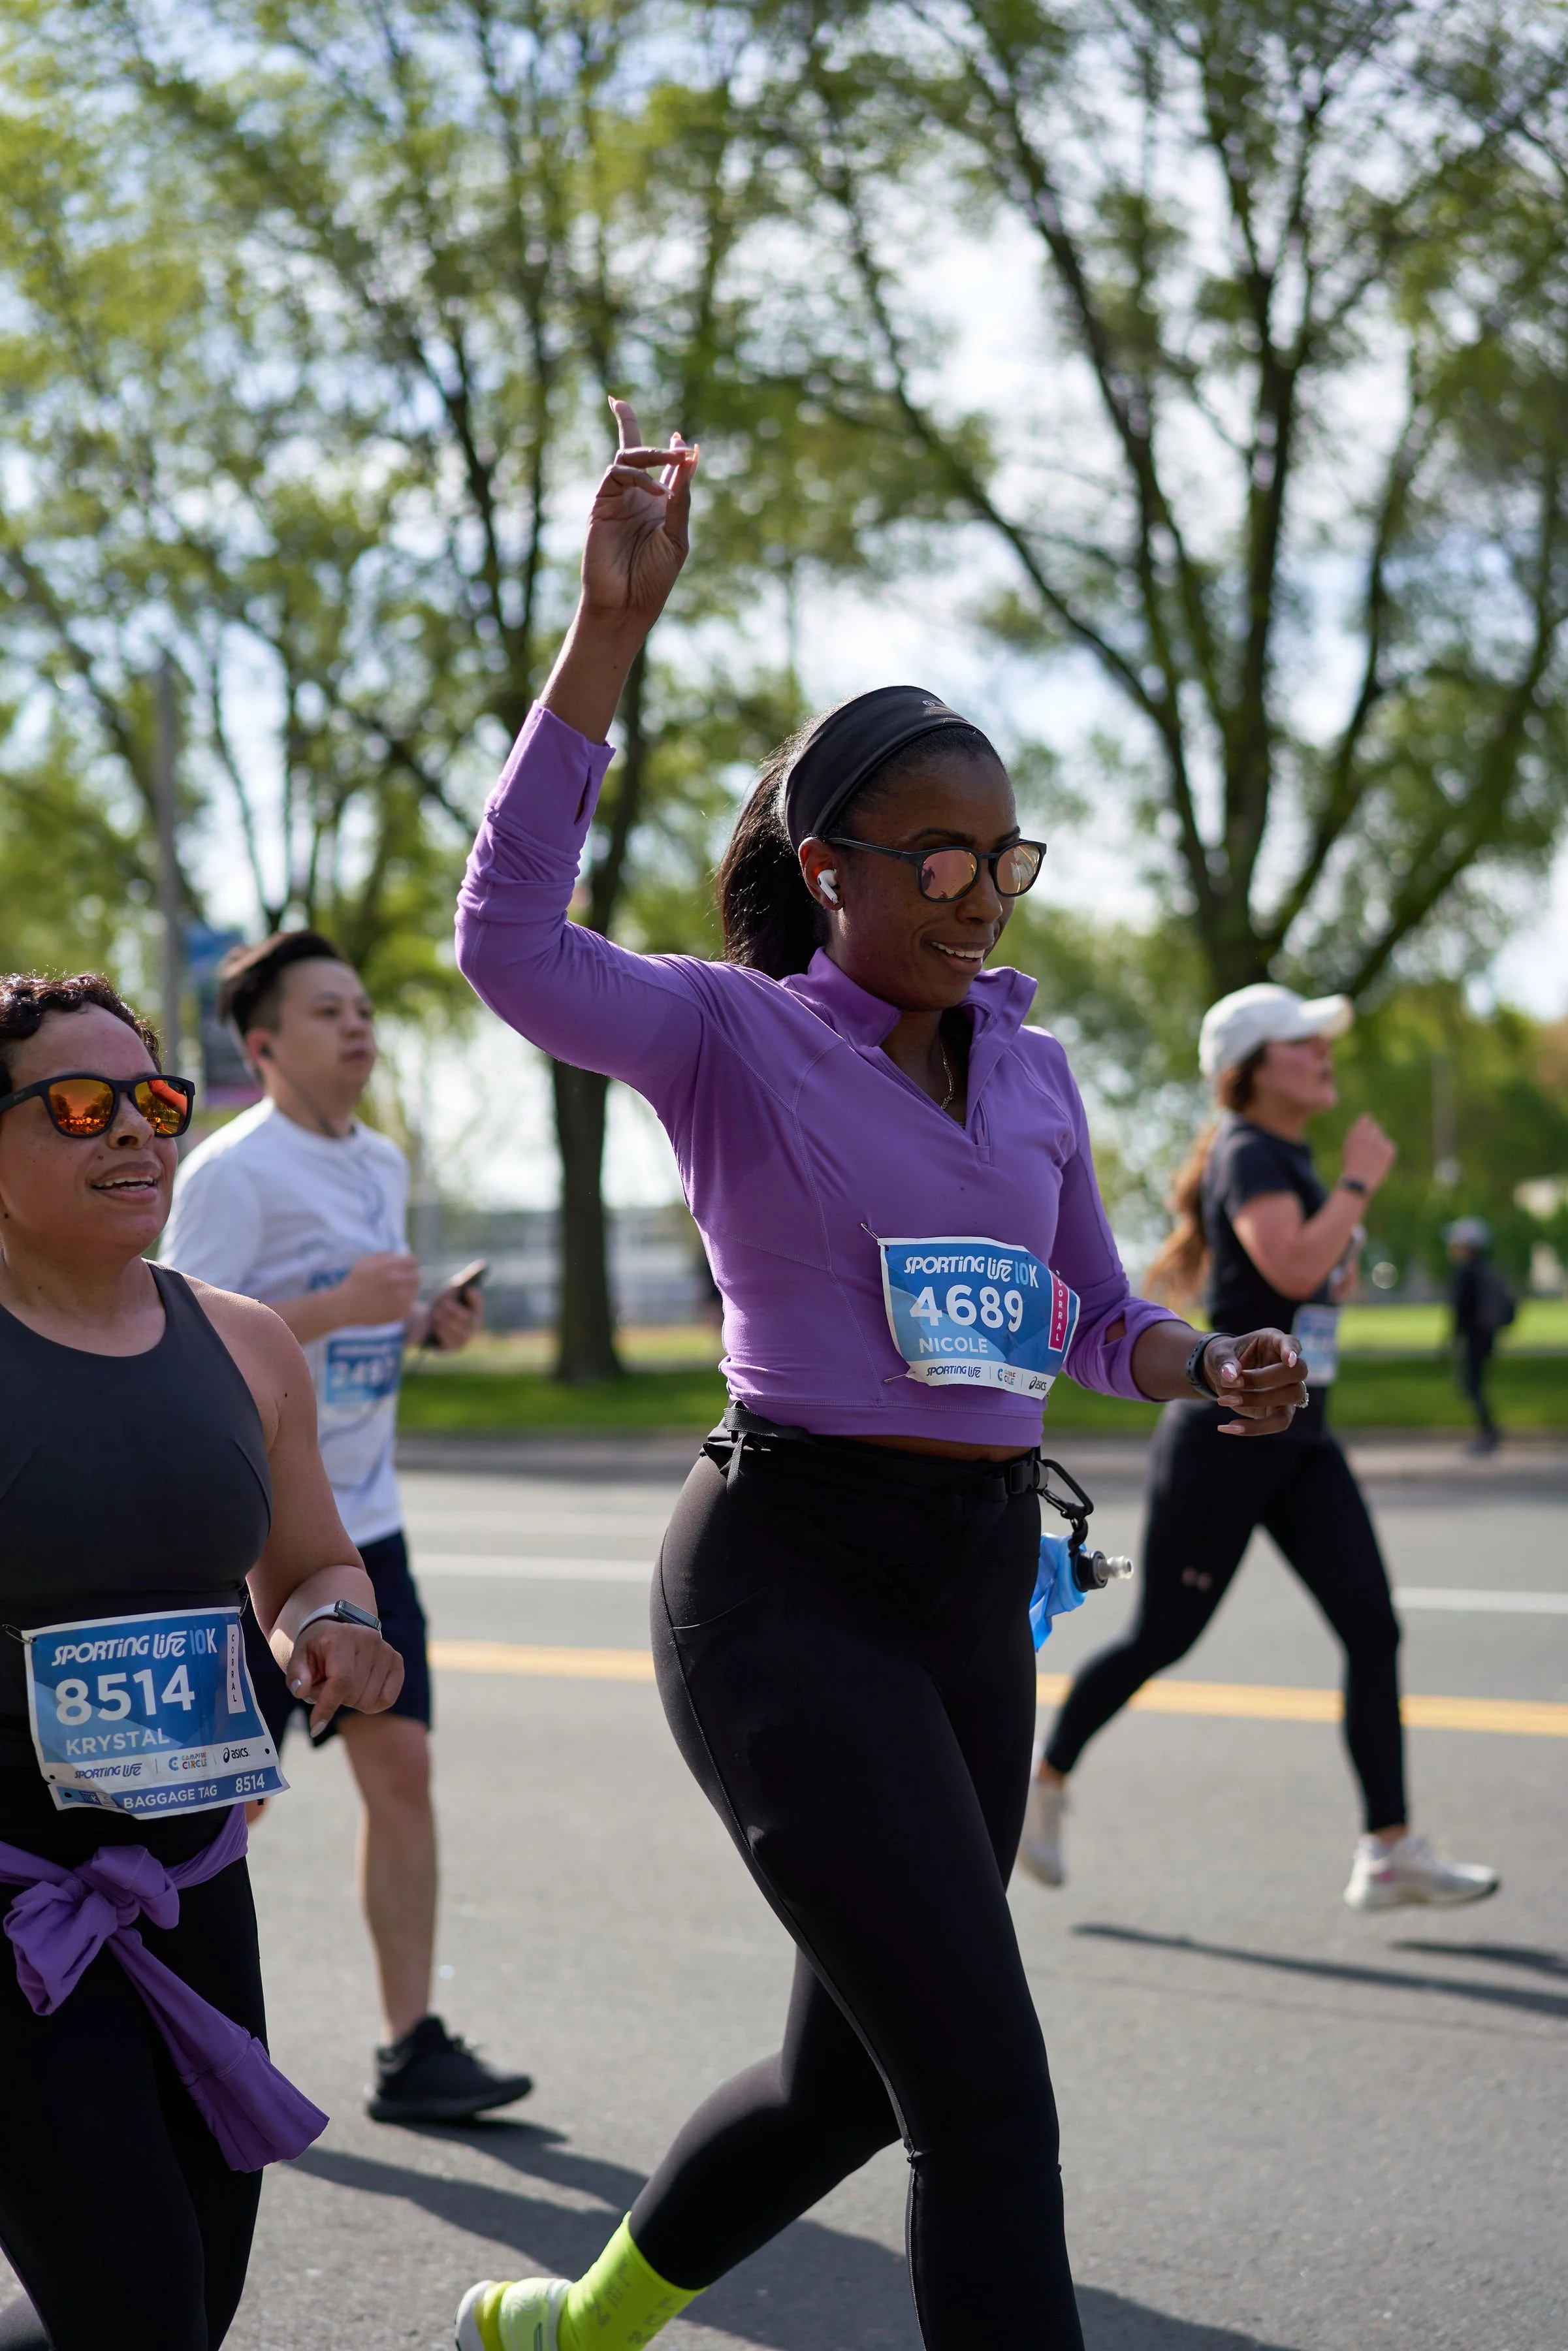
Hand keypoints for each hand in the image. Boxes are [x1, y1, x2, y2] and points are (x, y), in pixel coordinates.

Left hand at [284, 1623, 403, 1734]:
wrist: (339, 1631)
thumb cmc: (317, 1649)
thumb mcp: (299, 1658)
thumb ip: (297, 1674)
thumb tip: (300, 1691)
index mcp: (342, 1637)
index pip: (341, 1681)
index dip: (328, 1706)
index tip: (315, 1727)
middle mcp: (369, 1640)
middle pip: (354, 1694)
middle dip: (335, 1699)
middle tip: (327, 1684)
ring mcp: (386, 1650)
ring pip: (368, 1700)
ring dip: (351, 1700)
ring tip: (342, 1683)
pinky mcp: (397, 1661)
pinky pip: (386, 1699)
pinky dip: (370, 1703)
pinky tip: (360, 1688)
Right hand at [335, 1250, 420, 1326]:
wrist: (345, 1306)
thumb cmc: (355, 1282)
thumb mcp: (366, 1261)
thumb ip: (384, 1255)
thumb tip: (398, 1255)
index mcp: (391, 1266)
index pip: (412, 1261)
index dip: (408, 1264)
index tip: (404, 1269)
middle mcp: (398, 1280)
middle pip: (417, 1277)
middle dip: (410, 1278)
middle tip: (402, 1282)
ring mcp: (400, 1297)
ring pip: (414, 1292)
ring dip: (408, 1291)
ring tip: (395, 1294)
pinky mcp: (399, 1312)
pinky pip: (409, 1305)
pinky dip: (403, 1304)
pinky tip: (392, 1304)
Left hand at [425, 1281, 483, 1352]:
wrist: (424, 1323)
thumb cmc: (441, 1304)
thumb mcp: (451, 1291)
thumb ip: (465, 1280)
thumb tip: (482, 1264)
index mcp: (474, 1310)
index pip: (478, 1304)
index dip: (474, 1298)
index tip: (468, 1290)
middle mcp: (472, 1326)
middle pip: (468, 1319)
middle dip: (455, 1311)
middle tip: (443, 1305)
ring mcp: (464, 1338)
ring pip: (459, 1330)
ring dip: (446, 1321)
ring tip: (436, 1315)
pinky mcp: (453, 1348)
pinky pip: (451, 1341)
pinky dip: (443, 1333)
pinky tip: (437, 1327)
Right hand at [579, 398, 697, 627]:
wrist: (626, 604)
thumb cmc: (654, 578)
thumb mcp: (676, 536)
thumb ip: (681, 498)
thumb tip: (692, 458)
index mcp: (658, 505)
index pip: (663, 467)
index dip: (672, 448)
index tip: (684, 440)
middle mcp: (636, 498)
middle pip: (633, 450)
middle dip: (634, 425)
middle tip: (679, 440)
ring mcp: (618, 499)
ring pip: (628, 457)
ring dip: (654, 454)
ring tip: (678, 456)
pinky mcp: (601, 505)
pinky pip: (617, 475)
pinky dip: (641, 477)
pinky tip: (660, 493)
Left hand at [1206, 1329, 1307, 1436]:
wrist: (1220, 1376)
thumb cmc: (1224, 1357)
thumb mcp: (1217, 1354)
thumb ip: (1224, 1361)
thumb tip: (1231, 1376)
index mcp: (1274, 1342)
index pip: (1292, 1343)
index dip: (1292, 1351)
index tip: (1289, 1359)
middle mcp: (1287, 1365)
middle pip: (1297, 1373)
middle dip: (1265, 1379)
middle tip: (1234, 1381)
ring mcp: (1287, 1389)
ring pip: (1292, 1397)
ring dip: (1257, 1400)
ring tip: (1223, 1400)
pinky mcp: (1280, 1410)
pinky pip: (1279, 1423)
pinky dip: (1254, 1428)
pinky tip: (1228, 1426)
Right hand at [1341, 1113, 1395, 1194]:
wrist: (1359, 1181)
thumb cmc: (1351, 1165)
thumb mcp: (1349, 1146)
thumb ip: (1357, 1133)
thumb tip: (1367, 1120)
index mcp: (1356, 1131)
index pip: (1366, 1118)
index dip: (1367, 1125)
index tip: (1366, 1133)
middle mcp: (1369, 1133)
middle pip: (1376, 1127)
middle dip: (1374, 1136)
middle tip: (1370, 1150)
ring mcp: (1380, 1141)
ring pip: (1382, 1138)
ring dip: (1379, 1145)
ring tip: (1372, 1159)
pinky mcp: (1389, 1148)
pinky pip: (1389, 1146)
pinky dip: (1386, 1153)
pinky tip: (1379, 1162)